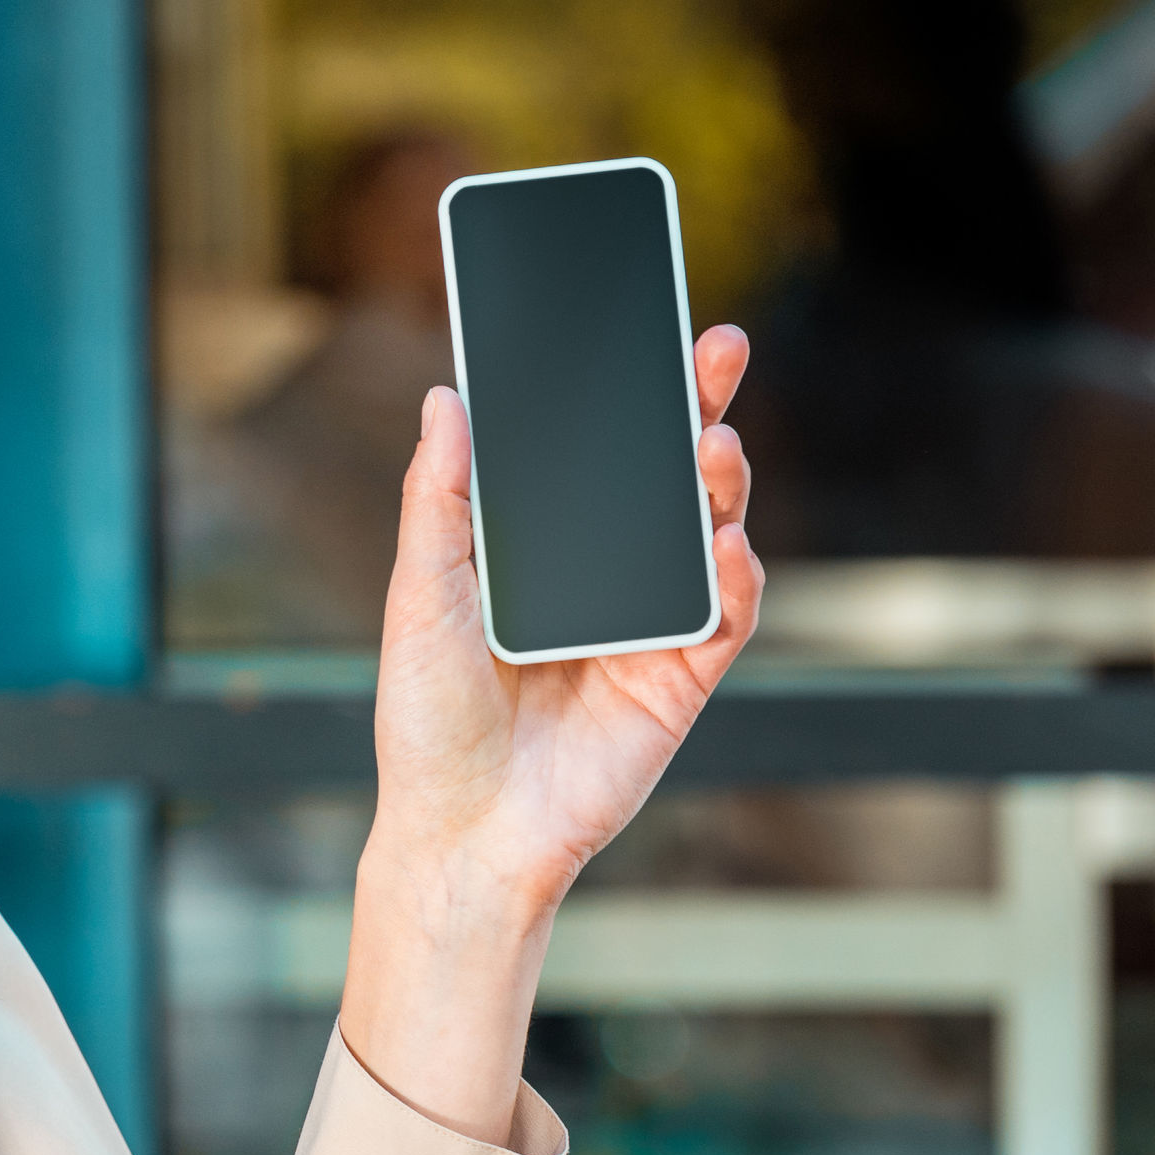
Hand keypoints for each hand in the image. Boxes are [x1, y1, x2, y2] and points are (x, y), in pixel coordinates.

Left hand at [339, 324, 761, 1139]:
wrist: (460, 829)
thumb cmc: (428, 716)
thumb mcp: (419, 593)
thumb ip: (439, 499)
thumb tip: (447, 400)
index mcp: (539, 545)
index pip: (592, 451)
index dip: (624, 391)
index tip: (645, 325)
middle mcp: (602, 574)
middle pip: (665, 475)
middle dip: (697, 407)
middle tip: (718, 349)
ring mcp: (648, 624)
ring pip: (706, 532)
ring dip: (720, 483)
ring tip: (713, 444)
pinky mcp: (680, 680)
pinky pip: (726, 617)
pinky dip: (735, 576)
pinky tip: (727, 545)